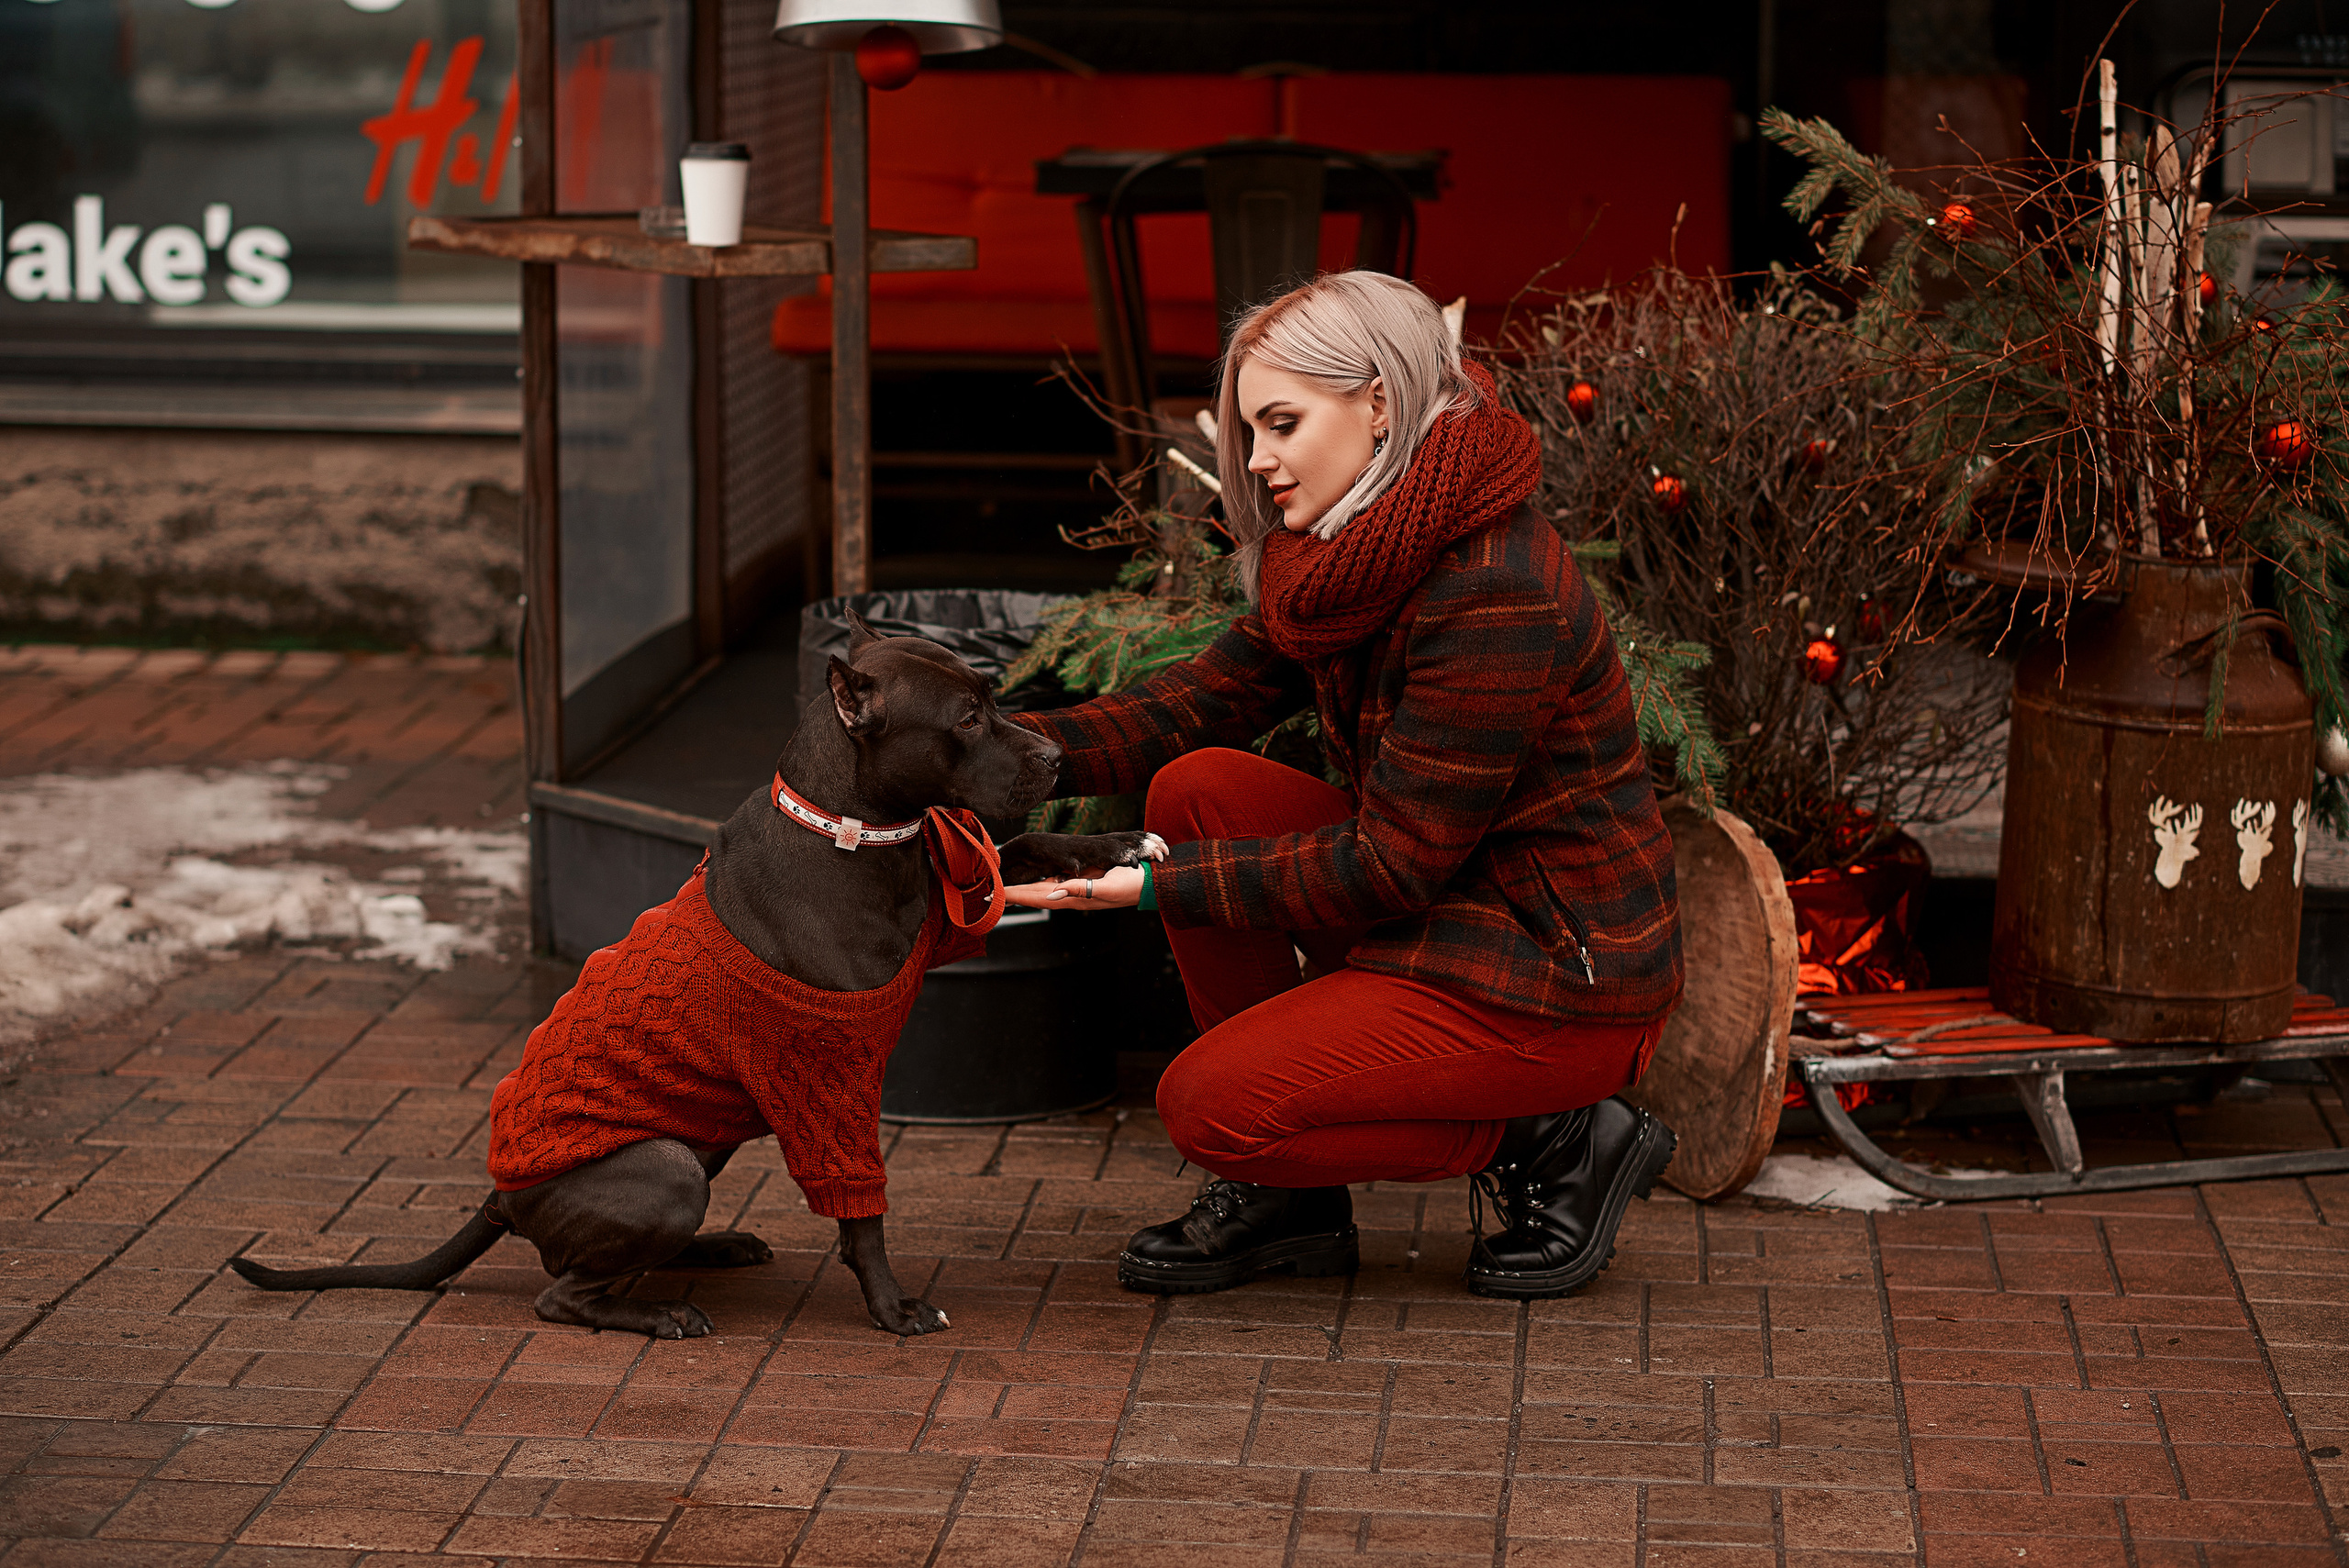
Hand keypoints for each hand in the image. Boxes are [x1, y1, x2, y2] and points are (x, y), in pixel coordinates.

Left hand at [1003, 866, 1145, 909]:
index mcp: (1074, 899)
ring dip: (1022, 891)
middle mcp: (1071, 897)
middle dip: (1011, 895)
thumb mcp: (1106, 885)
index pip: (1036, 897)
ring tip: (1003, 891)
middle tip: (989, 894)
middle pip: (1034, 896)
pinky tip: (1030, 885)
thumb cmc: (1130, 884)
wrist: (1148, 884)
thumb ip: (1080, 889)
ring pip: (1042, 891)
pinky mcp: (1082, 883)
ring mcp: (1076, 891)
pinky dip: (1037, 886)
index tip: (993, 896)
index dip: (1014, 896)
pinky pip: (1054, 884)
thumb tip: (1053, 893)